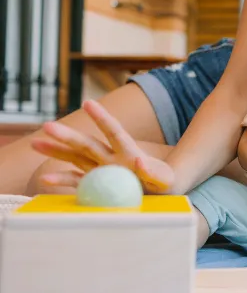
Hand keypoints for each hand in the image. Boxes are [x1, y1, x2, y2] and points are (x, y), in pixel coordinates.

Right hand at [31, 100, 174, 193]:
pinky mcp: (97, 182)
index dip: (102, 119)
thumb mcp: (164, 179)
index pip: (114, 132)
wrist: (163, 189)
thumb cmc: (164, 181)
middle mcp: (112, 157)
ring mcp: (102, 168)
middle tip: (47, 126)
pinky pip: (76, 180)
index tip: (88, 103)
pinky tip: (44, 177)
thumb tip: (139, 162)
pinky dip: (62, 179)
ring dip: (57, 150)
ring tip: (35, 142)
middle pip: (87, 144)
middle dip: (68, 136)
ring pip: (76, 157)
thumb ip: (153, 173)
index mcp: (128, 152)